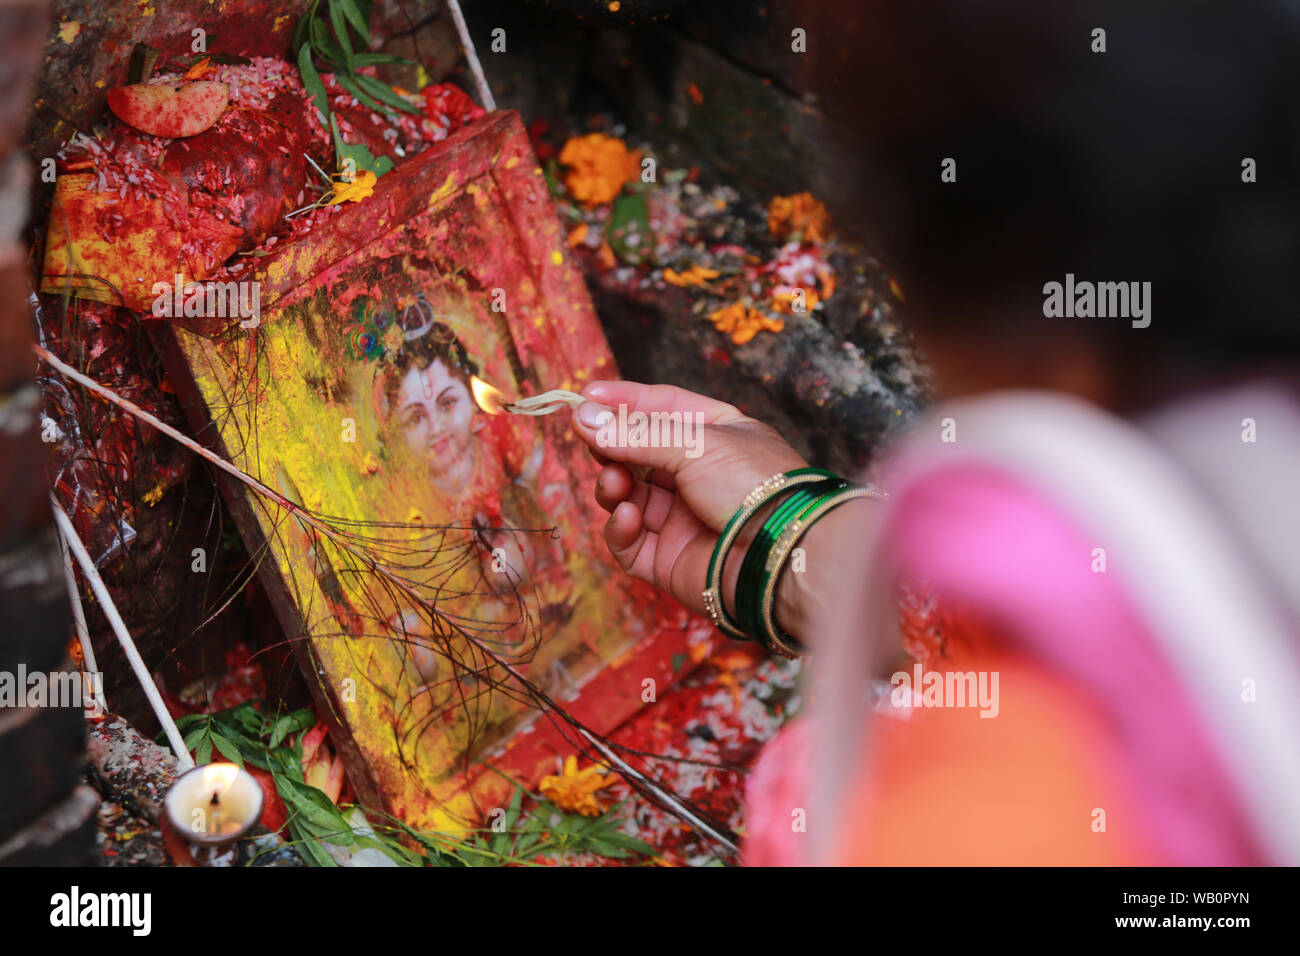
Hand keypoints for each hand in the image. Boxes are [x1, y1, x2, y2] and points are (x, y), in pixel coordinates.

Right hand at [569, 381, 814, 633]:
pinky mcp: (668, 560)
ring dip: (613, 486)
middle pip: (638, 453)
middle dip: (611, 446)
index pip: (662, 408)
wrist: (781, 557)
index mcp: (717, 436)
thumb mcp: (696, 443)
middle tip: (589, 438)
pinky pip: (629, 542)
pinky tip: (626, 516)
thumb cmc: (755, 488)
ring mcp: (682, 520)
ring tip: (615, 482)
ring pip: (628, 497)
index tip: (584, 397)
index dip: (623, 401)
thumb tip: (582, 417)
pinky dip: (620, 528)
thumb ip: (635, 433)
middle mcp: (699, 476)